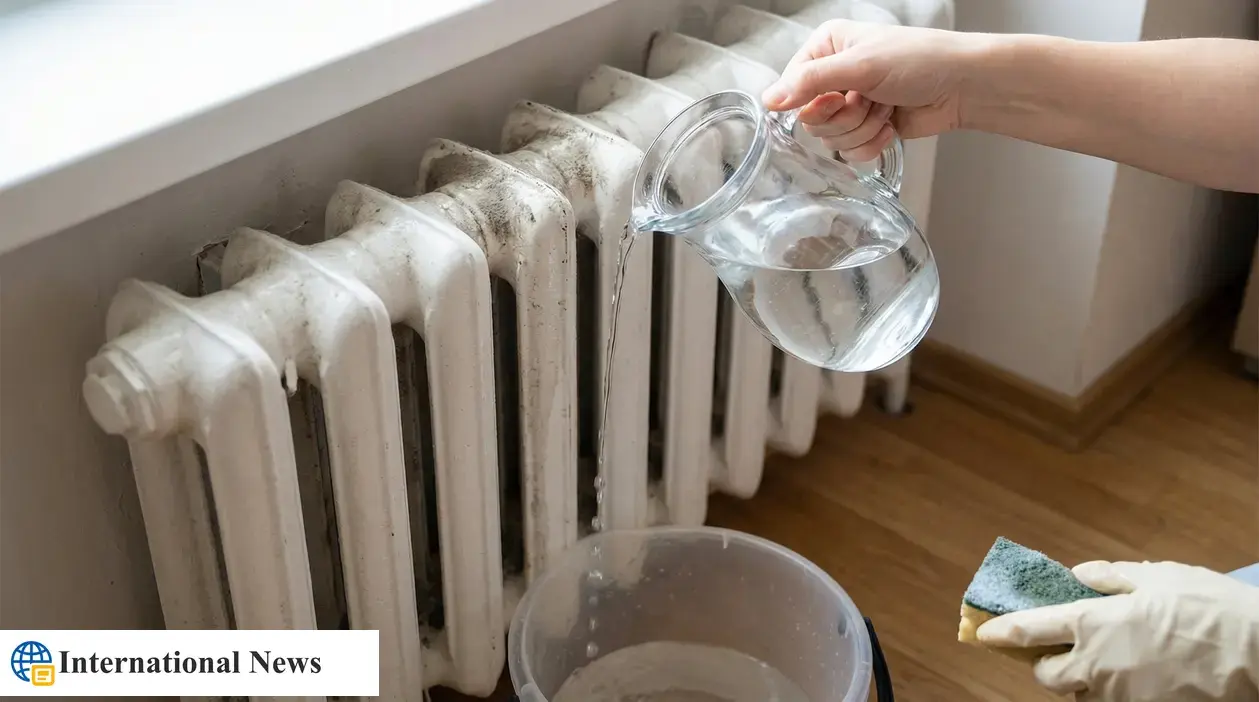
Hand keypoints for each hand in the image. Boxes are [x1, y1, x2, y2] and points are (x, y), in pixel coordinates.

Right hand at [761, 20, 985, 161]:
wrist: (963, 85)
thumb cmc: (920, 60)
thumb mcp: (860, 66)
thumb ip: (810, 82)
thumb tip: (768, 100)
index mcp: (826, 48)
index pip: (792, 88)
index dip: (813, 103)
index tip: (839, 98)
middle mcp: (834, 76)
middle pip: (811, 118)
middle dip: (845, 117)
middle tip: (870, 100)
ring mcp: (850, 104)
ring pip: (831, 139)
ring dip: (863, 129)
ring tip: (886, 108)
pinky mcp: (866, 129)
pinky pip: (850, 152)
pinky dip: (871, 144)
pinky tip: (890, 127)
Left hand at [976, 560, 1258, 701]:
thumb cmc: (1211, 609)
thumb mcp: (1160, 577)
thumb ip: (1112, 576)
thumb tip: (1080, 575)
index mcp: (1094, 625)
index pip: (1031, 630)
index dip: (1002, 631)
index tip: (983, 633)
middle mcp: (1098, 666)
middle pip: (1048, 677)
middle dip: (1045, 665)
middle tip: (1058, 649)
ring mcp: (1120, 697)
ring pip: (1083, 695)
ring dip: (1084, 681)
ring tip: (1109, 660)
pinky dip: (1114, 692)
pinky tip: (1137, 675)